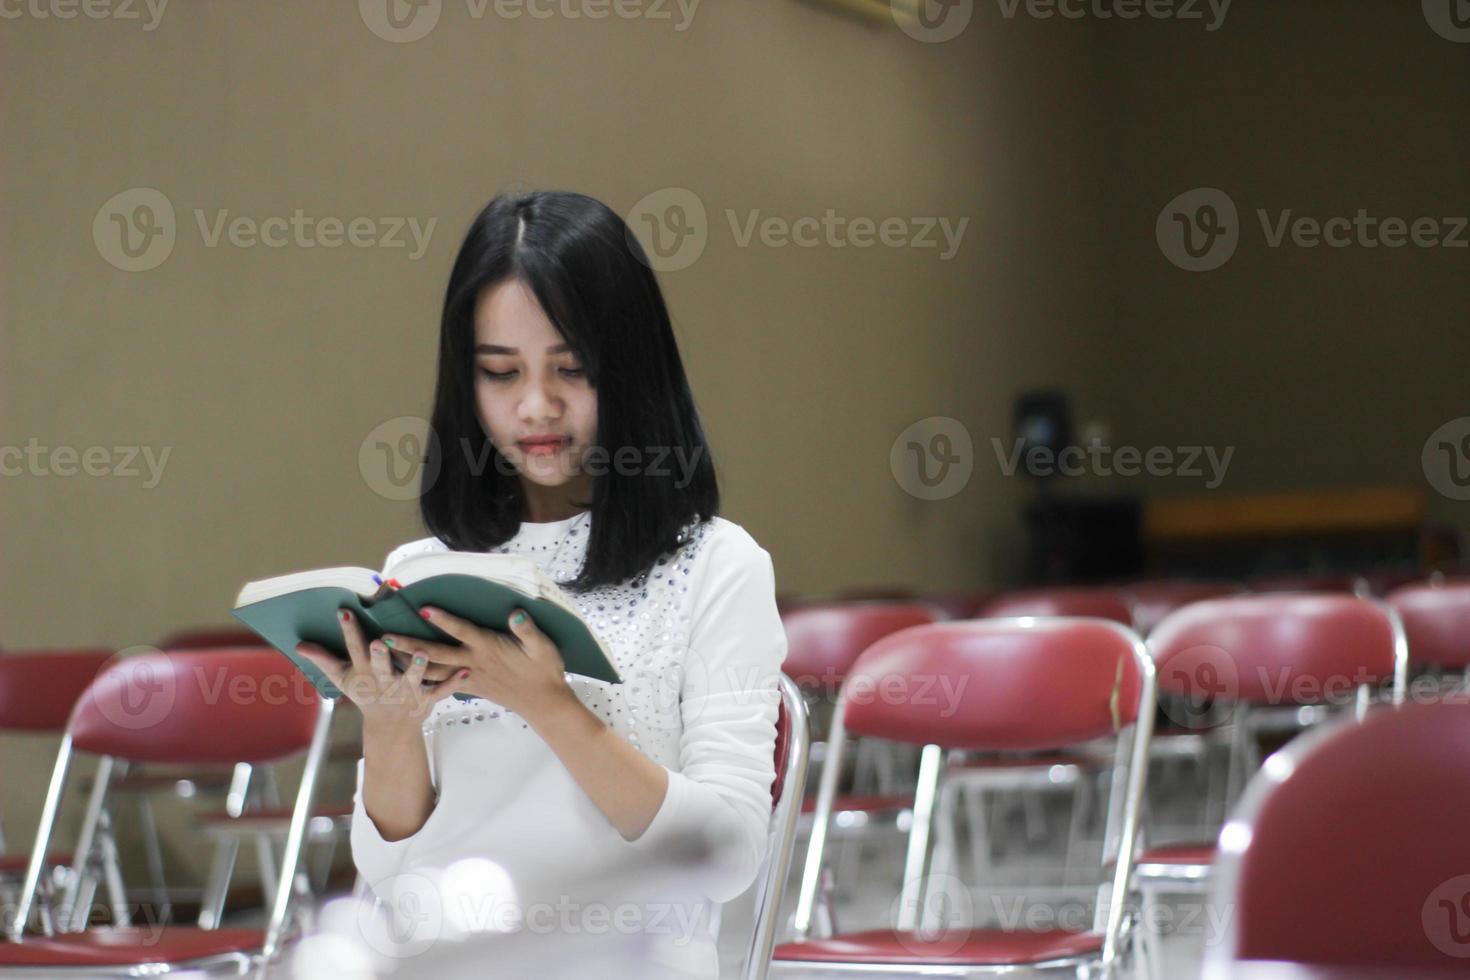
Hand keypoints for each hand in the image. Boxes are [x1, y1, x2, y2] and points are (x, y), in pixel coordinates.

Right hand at [296, 608, 469, 728]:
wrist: (390, 728)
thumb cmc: (367, 694)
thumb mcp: (344, 679)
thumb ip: (324, 660)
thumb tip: (298, 645)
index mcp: (365, 672)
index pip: (355, 649)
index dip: (349, 632)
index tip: (345, 612)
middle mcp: (385, 681)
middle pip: (382, 666)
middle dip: (380, 656)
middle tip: (379, 642)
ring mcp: (406, 691)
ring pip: (414, 678)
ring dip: (419, 667)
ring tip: (425, 652)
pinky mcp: (426, 699)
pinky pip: (442, 691)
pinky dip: (454, 684)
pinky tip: (466, 672)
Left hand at [383, 606, 575, 723]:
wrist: (543, 702)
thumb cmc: (544, 671)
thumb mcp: (543, 647)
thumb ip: (527, 630)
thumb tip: (515, 613)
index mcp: (489, 648)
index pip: (463, 632)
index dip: (444, 621)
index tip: (423, 609)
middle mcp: (474, 662)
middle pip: (437, 654)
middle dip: (410, 646)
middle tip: (385, 638)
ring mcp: (469, 676)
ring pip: (433, 670)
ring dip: (409, 663)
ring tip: (385, 656)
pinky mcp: (469, 686)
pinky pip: (440, 683)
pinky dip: (421, 678)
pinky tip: (405, 675)